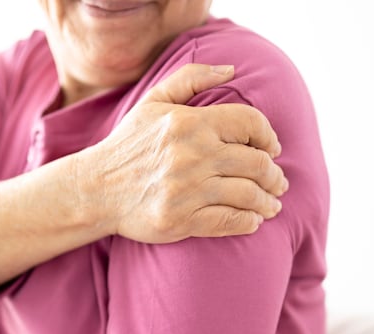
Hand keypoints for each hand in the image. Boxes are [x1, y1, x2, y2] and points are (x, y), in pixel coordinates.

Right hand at [80, 63, 286, 242]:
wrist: (95, 190)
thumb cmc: (128, 146)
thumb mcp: (154, 102)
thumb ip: (192, 78)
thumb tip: (231, 71)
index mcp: (189, 123)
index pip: (249, 124)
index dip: (269, 136)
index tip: (272, 148)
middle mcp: (191, 155)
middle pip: (256, 163)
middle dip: (274, 175)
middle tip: (278, 183)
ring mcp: (187, 190)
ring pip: (247, 195)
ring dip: (267, 202)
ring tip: (271, 205)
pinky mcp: (181, 220)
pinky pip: (229, 221)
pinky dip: (248, 222)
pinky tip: (253, 221)